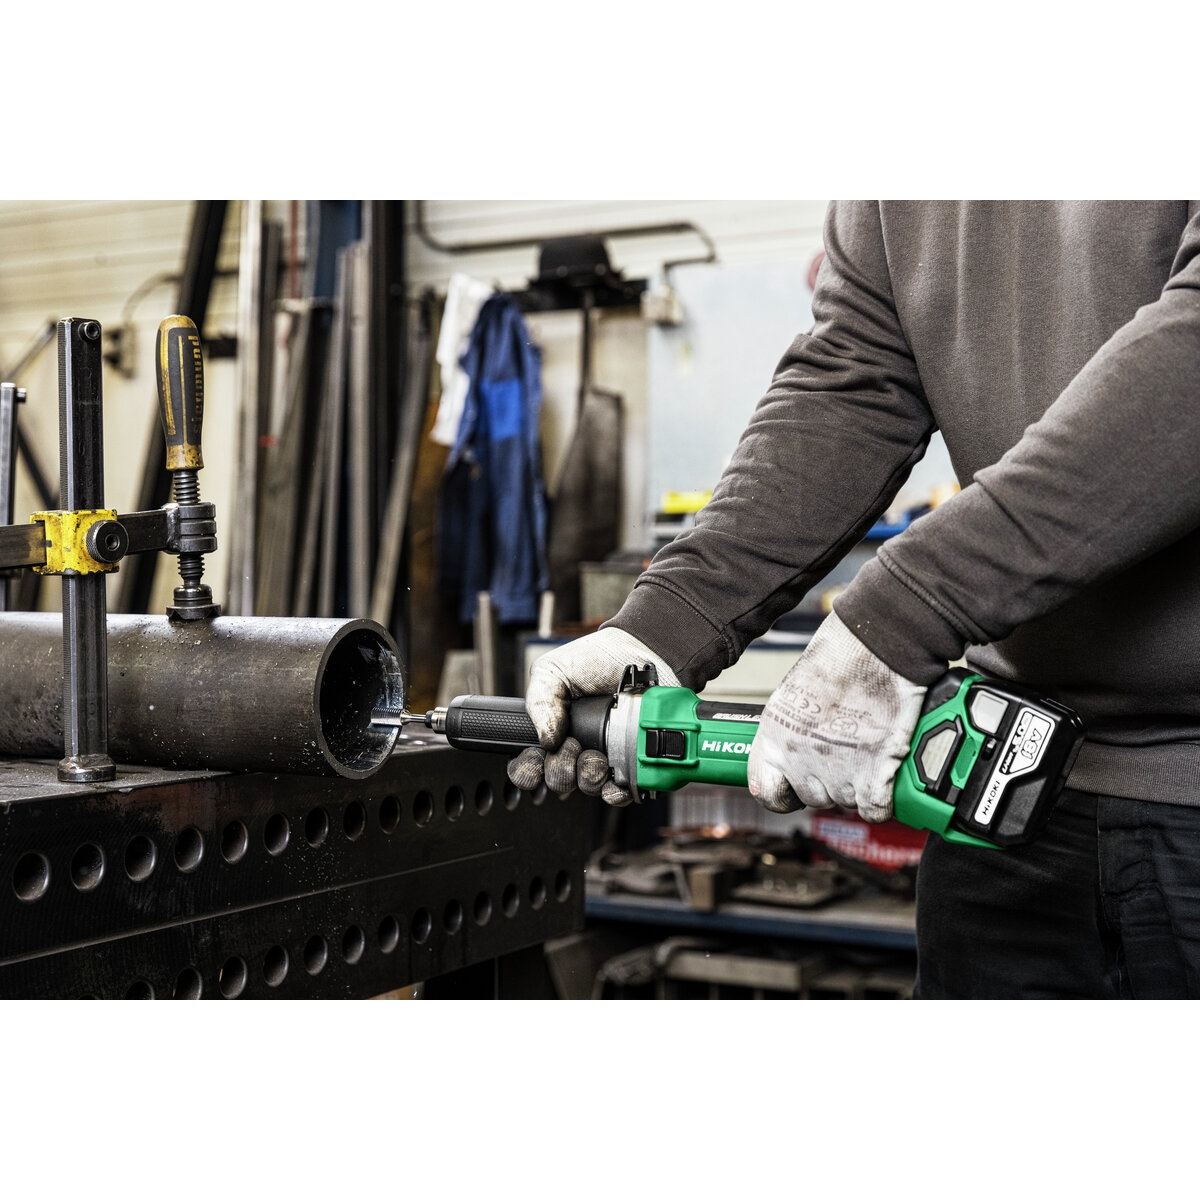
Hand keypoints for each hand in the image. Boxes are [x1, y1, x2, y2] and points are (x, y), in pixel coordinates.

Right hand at [506, 627, 678, 805]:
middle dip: (561, 768)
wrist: (643, 653)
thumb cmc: (597, 659)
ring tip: (597, 755)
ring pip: (587, 788)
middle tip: (573, 743)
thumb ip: (540, 701)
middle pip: (558, 782)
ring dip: (588, 777)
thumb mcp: (553, 670)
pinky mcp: (632, 763)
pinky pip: (620, 792)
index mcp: (552, 731)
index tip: (536, 757)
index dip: (528, 769)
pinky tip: (614, 781)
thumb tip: (546, 740)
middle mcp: (576, 749)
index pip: (529, 766)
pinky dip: (615, 793)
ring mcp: (605, 758)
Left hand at [746, 611, 926, 822]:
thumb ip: (795, 726)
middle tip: (845, 758)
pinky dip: (884, 799)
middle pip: (812, 796)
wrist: (877, 644)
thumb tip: (804, 743)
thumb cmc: (841, 654)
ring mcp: (836, 771)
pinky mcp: (873, 776)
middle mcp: (800, 758)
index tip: (794, 789)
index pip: (765, 789)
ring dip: (858, 786)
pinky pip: (875, 809)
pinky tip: (887, 778)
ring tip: (869, 756)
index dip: (783, 792)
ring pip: (845, 801)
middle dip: (828, 783)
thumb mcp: (797, 690)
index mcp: (775, 735)